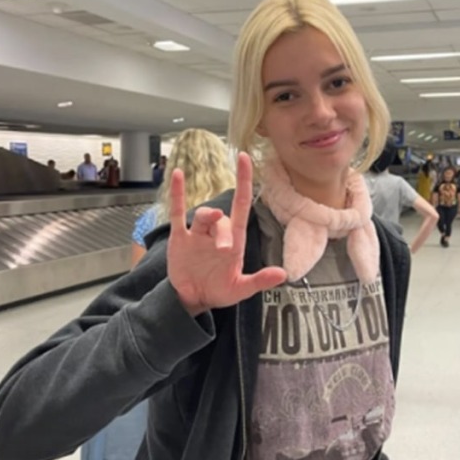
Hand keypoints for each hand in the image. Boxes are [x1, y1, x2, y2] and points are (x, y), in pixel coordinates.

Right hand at [167, 152, 287, 315]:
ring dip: (206, 217)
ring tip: (207, 225)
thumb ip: (259, 281)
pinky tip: (178, 176)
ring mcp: (196, 235)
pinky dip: (177, 194)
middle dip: (223, 232)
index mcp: (234, 241)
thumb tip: (282, 274)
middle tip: (223, 251)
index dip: (243, 182)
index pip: (241, 205)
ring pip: (202, 216)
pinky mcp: (179, 239)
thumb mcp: (241, 289)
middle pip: (222, 220)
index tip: (244, 159)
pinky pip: (177, 213)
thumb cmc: (218, 291)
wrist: (192, 300)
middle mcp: (216, 234)